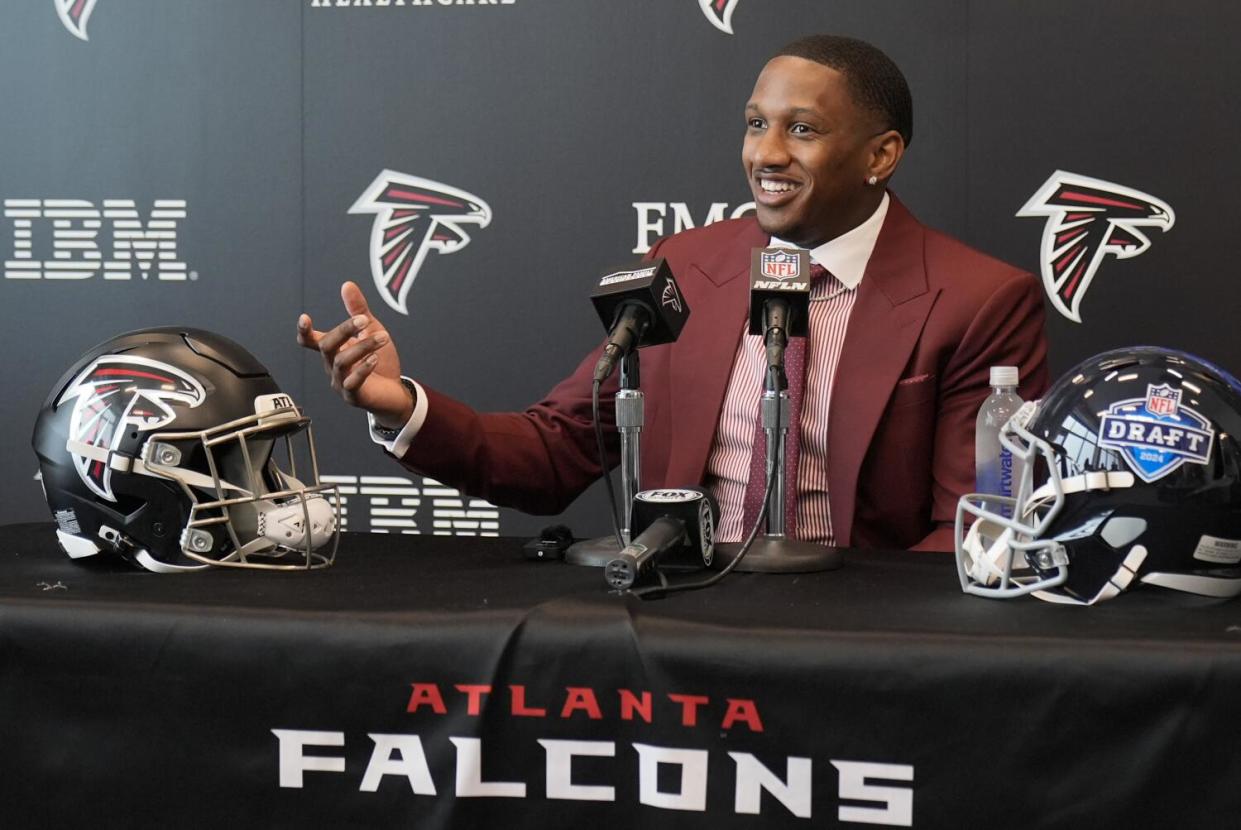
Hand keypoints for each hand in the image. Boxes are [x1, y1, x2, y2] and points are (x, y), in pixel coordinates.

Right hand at [297, 281, 413, 428]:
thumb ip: (358, 310)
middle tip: (364, 320)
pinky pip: (352, 383)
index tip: (304, 318)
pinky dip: (362, 369)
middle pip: (327, 346)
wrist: (394, 392)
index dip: (304, 331)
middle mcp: (332, 366)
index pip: (310, 341)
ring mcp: (340, 382)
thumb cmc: (380, 363)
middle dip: (344, 330)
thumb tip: (347, 285)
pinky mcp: (353, 396)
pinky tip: (374, 358)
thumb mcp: (370, 331)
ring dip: (362, 347)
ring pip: (341, 362)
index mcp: (333, 350)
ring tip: (382, 338)